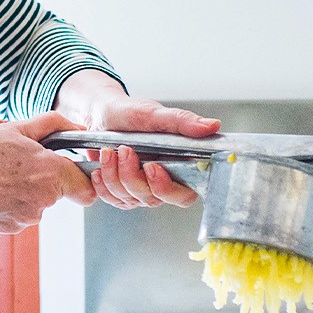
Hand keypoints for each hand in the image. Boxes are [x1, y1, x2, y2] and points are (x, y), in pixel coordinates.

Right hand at [0, 111, 95, 233]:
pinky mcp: (10, 228)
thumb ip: (55, 125)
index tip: (73, 172)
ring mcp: (27, 218)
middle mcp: (43, 200)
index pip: (85, 187)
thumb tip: (79, 128)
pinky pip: (20, 215)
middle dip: (44, 179)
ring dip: (25, 191)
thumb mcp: (18, 128)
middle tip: (17, 164)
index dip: (81, 179)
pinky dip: (10, 204)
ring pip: (37, 204)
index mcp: (50, 173)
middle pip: (57, 192)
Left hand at [56, 72, 219, 209]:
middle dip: (134, 178)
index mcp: (178, 166)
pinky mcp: (121, 192)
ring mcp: (141, 190)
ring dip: (115, 175)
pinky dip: (103, 183)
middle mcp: (162, 182)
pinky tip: (99, 166)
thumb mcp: (154, 113)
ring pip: (130, 199)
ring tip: (109, 151)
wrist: (101, 114)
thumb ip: (181, 121)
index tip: (152, 167)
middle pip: (154, 199)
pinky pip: (112, 198)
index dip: (168, 188)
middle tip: (125, 151)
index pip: (184, 195)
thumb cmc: (131, 113)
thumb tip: (212, 125)